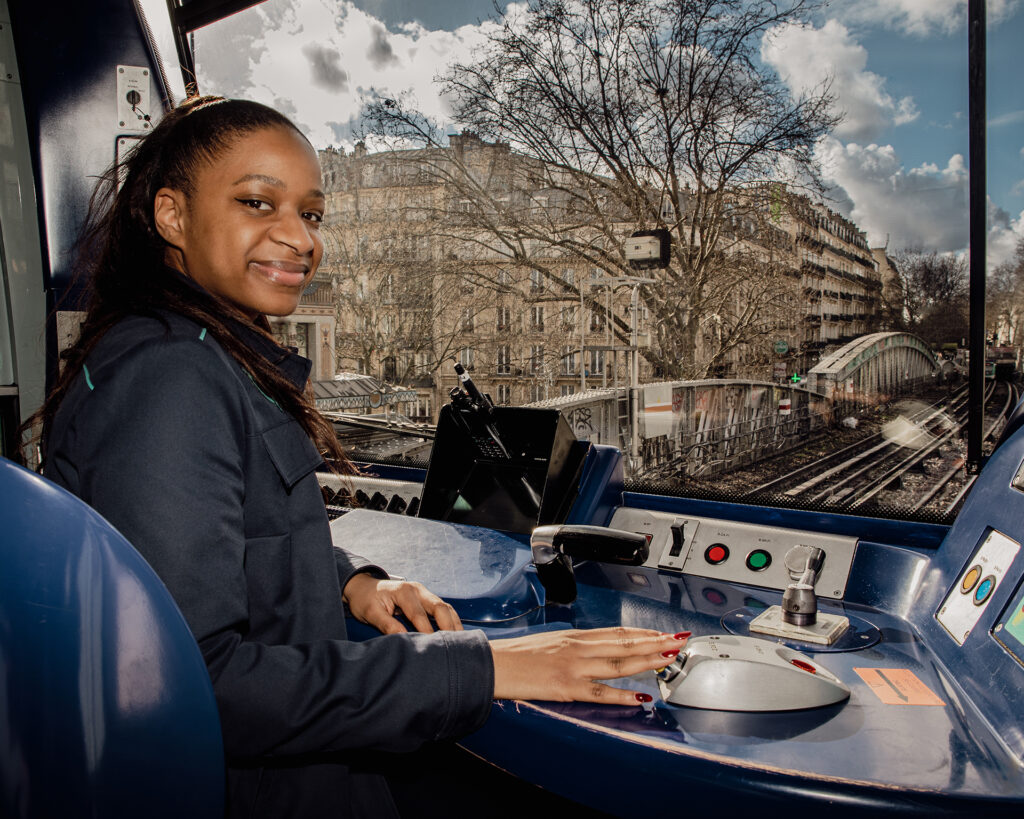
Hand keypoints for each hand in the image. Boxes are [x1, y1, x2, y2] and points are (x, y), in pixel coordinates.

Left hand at [342, 573, 462, 634]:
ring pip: (445, 607)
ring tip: (460, 642)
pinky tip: (455, 634)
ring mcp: (424, 593)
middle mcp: (417, 589)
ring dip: (454, 624)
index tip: (430, 648)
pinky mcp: (426, 599)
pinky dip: (451, 621)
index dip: (426, 632)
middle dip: (448, 626)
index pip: (419, 614)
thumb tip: (403, 638)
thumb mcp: (370, 613)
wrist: (364, 588)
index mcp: (403, 591)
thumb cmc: (365, 600)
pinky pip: (443, 609)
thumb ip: (387, 625)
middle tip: (452, 645)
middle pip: (440, 607)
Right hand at [490, 627, 688, 705]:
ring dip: (648, 660)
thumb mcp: (549, 642)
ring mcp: (573, 667)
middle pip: (624, 643)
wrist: (491, 664)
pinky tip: (641, 696)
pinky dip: (623, 694)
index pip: (617, 632)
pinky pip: (600, 691)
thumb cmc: (517, 656)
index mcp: (574, 636)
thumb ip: (574, 645)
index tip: (663, 633)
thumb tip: (596, 649)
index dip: (643, 633)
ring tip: (669, 658)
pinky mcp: (566, 687)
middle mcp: (578, 647)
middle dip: (655, 642)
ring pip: (618, 662)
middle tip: (679, 640)